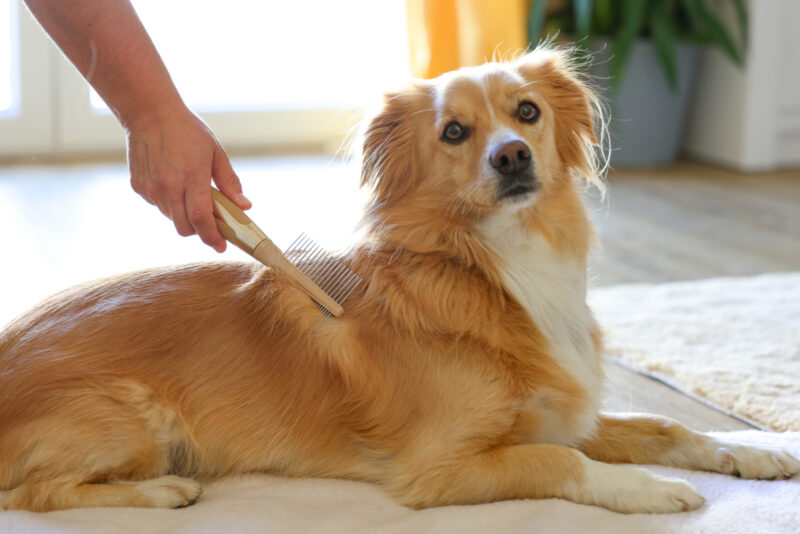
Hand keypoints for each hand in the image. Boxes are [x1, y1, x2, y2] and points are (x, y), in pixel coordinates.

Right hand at [125, 105, 250, 251]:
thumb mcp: (215, 152)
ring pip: (171, 218)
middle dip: (199, 231)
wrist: (149, 111)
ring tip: (190, 193)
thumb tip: (244, 206)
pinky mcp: (138, 185)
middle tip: (210, 223)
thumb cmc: (187, 129)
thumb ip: (229, 182)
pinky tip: (172, 182)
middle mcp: (168, 185)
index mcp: (192, 177)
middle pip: (185, 227)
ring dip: (183, 215)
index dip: (212, 237)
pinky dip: (168, 203)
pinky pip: (157, 205)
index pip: (202, 219)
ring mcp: (151, 187)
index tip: (221, 246)